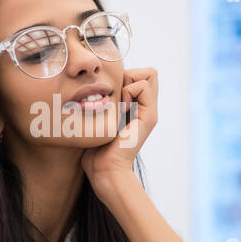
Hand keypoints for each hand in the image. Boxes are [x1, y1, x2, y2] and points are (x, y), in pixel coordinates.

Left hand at [81, 66, 156, 190]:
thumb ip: (101, 102)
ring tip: (118, 104)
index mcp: (135, 107)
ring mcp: (149, 112)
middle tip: (116, 96)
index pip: (139, 74)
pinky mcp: (149, 116)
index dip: (125, 76)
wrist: (104, 170)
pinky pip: (143, 85)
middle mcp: (145, 108)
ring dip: (128, 82)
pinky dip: (129, 90)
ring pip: (149, 74)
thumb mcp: (97, 118)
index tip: (110, 95)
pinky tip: (120, 108)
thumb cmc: (93, 148)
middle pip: (148, 72)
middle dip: (130, 75)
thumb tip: (91, 85)